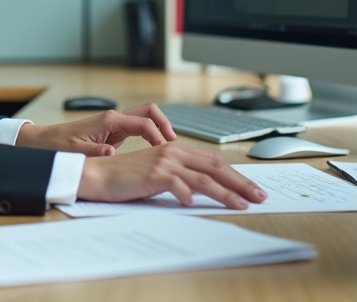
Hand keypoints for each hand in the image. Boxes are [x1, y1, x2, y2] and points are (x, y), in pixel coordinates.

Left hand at [15, 103, 175, 156]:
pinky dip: (150, 136)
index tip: (166, 150)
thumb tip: (111, 152)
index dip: (158, 135)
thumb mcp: (76, 151)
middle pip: (149, 112)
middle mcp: (114, 119)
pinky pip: (138, 130)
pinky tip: (154, 151)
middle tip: (173, 143)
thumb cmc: (57, 145)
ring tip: (169, 148)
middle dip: (164, 124)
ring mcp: (115, 125)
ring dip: (159, 129)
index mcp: (109, 121)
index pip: (143, 123)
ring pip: (145, 120)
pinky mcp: (113, 133)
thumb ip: (95, 151)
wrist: (44, 142)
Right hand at [77, 143, 267, 209]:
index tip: (251, 189)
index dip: (236, 175)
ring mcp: (163, 162)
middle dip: (241, 183)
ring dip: (225, 193)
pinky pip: (177, 185)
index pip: (214, 161)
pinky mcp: (152, 174)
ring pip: (203, 178)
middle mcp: (172, 152)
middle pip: (215, 167)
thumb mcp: (156, 173)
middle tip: (259, 196)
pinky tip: (196, 206)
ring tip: (241, 205)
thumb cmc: (125, 177)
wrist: (97, 175)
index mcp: (175, 150)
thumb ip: (178, 176)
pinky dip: (189, 196)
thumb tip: (201, 190)